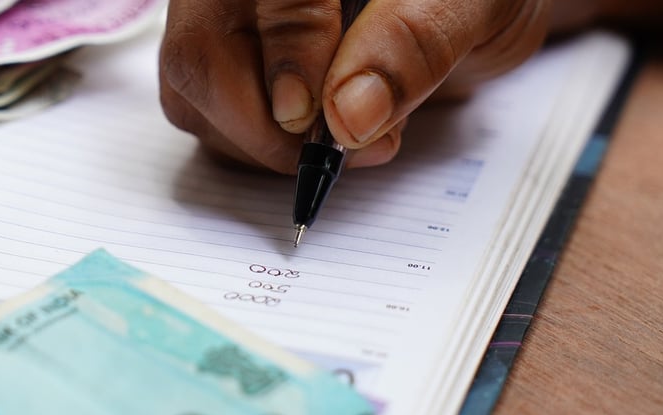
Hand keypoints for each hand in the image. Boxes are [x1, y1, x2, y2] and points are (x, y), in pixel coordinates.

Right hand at [158, 0, 551, 173]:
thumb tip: (347, 115)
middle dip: (266, 126)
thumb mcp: (472, 4)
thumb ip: (412, 45)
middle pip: (200, 50)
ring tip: (343, 138)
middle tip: (341, 151)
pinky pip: (202, 108)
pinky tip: (312, 133)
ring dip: (260, 140)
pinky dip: (253, 141)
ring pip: (191, 87)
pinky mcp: (224, 52)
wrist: (460, 5)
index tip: (324, 124)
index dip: (291, 62)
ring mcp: (224, 14)